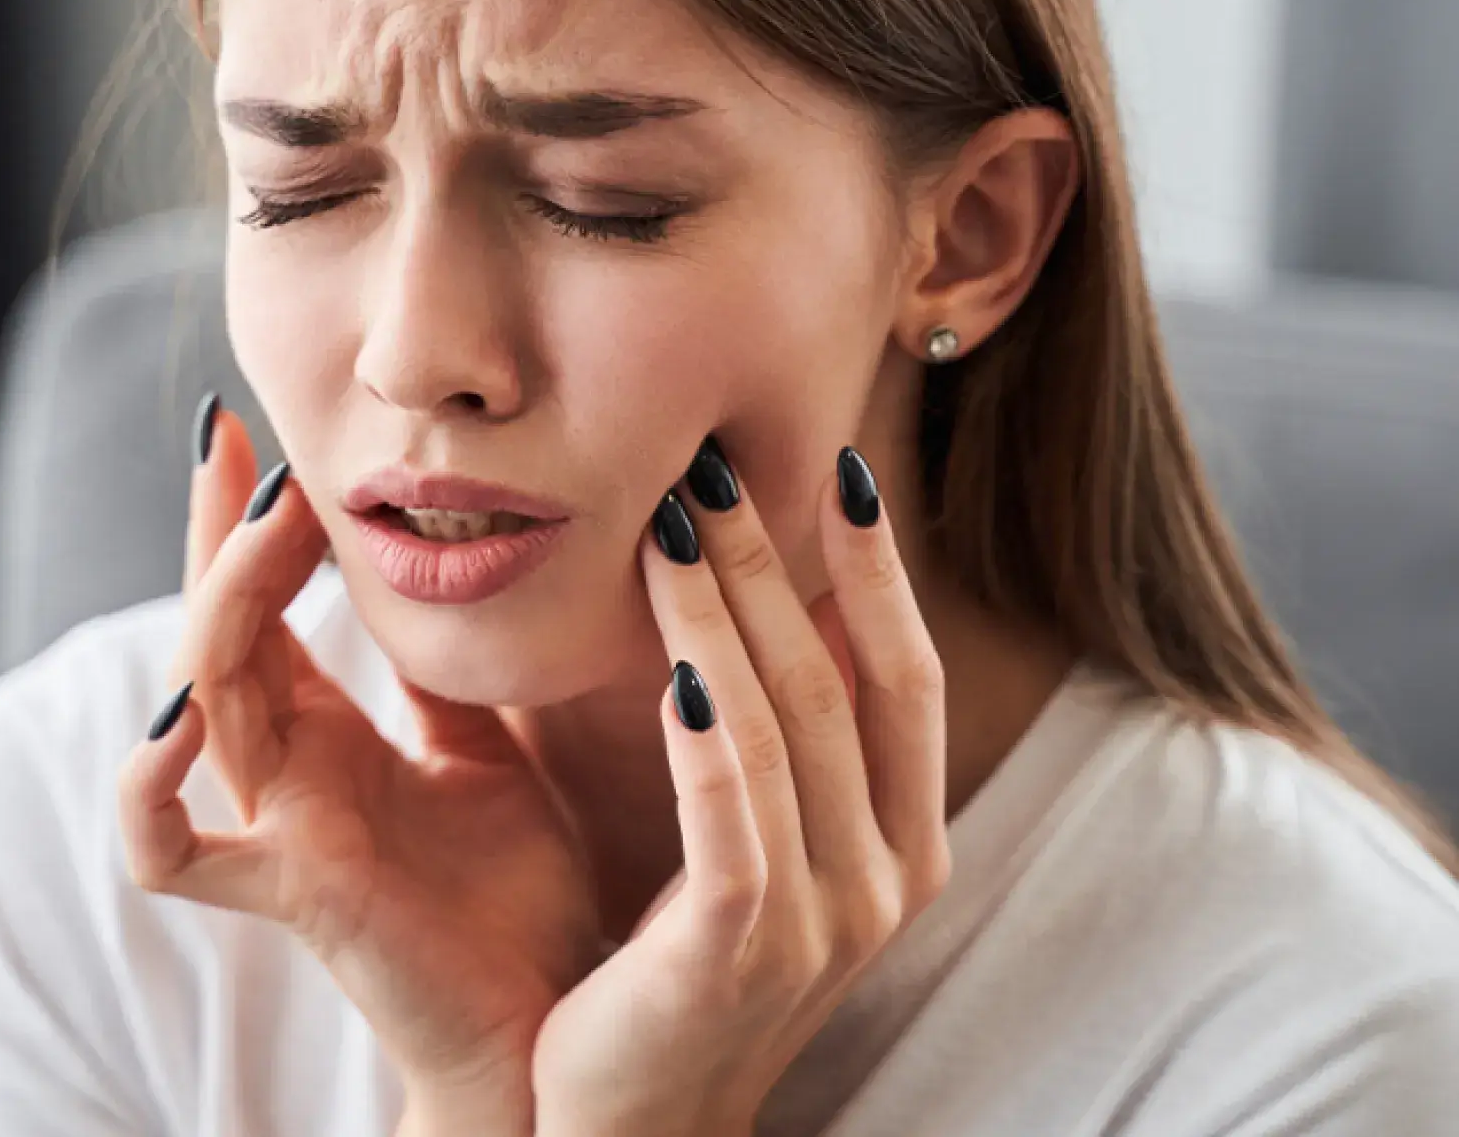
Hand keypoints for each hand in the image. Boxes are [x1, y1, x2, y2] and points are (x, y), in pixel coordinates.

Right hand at [116, 403, 602, 1127]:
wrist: (551, 1024)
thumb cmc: (518, 891)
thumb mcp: (489, 743)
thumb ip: (448, 670)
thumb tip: (460, 556)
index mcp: (330, 732)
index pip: (264, 603)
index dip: (248, 521)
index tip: (252, 429)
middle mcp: (288, 770)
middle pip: (218, 628)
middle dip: (219, 534)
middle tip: (236, 441)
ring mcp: (278, 828)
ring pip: (202, 697)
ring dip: (222, 604)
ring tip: (267, 522)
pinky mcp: (291, 891)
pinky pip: (173, 851)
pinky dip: (150, 787)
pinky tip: (180, 714)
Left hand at [531, 439, 951, 1136]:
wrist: (626, 1124)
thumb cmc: (678, 959)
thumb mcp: (755, 840)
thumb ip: (767, 734)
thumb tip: (732, 589)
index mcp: (900, 841)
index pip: (905, 676)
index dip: (881, 568)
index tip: (841, 466)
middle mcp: (884, 877)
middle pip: (841, 678)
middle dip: (780, 560)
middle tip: (718, 461)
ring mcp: (824, 920)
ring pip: (783, 722)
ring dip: (728, 609)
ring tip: (674, 518)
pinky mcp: (742, 950)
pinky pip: (731, 812)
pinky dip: (708, 725)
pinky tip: (673, 657)